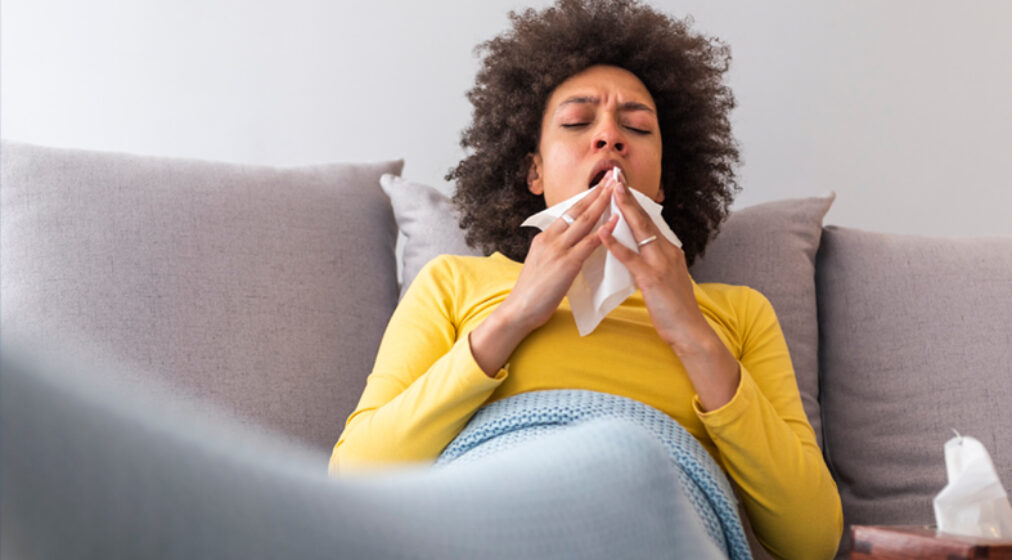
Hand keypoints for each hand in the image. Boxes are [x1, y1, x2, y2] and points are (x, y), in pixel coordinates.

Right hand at [500, 177, 617, 332]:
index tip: (599, 185)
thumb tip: (569, 247)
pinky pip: (589, 243)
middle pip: (578, 210)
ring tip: (617, 188)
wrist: (518, 310)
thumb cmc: (531, 293)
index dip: (585, 197)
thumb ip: (554, 252)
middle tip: (612, 176)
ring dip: (602, 203)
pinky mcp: (566, 264)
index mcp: (544, 238)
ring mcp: (558, 250)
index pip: (568, 212)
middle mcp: (550, 239)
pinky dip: (604, 230)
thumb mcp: (541, 264)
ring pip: (584, 221)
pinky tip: (616, 220)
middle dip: (596, 192)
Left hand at [597, 177, 703, 347]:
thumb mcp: (667, 279)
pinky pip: (631, 258)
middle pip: (645, 218)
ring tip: (611, 191)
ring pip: (640, 231)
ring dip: (624, 209)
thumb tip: (640, 252)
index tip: (623, 184)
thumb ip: (654, 262)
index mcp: (670, 250)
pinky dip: (616, 244)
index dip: (635, 202)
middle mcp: (667, 251)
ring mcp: (661, 263)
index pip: (649, 221)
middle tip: (616, 175)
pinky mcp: (652, 279)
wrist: (690, 331)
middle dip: (629, 195)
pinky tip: (603, 233)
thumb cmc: (675, 310)